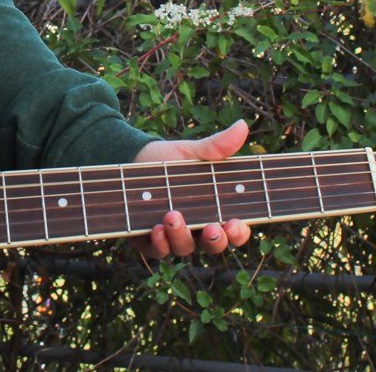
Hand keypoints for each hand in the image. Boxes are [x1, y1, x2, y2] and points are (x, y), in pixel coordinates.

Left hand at [130, 119, 252, 258]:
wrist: (132, 159)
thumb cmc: (170, 159)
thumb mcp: (193, 152)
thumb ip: (218, 146)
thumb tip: (243, 125)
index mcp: (214, 210)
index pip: (234, 230)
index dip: (239, 232)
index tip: (236, 223)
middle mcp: (197, 228)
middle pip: (214, 245)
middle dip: (216, 240)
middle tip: (213, 229)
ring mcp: (174, 236)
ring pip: (185, 248)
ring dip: (182, 236)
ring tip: (173, 216)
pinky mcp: (149, 240)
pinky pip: (158, 250)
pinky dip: (159, 242)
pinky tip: (156, 228)